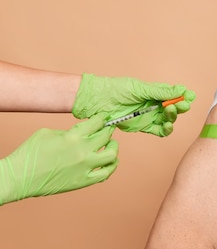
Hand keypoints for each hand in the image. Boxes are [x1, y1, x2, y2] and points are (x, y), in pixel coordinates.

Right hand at [0, 115, 117, 204]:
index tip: (103, 118)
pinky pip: (105, 174)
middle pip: (106, 136)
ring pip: (111, 155)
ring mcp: (84, 167)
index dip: (101, 119)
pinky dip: (111, 166)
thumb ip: (68, 132)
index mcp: (73, 136)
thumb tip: (80, 133)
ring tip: (111, 145)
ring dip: (113, 147)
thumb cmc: (29, 154)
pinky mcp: (83, 181)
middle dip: (108, 130)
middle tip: (108, 129)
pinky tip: (110, 161)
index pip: (96, 123)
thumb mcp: (48, 133)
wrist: (19, 177)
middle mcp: (82, 151)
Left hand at [72, 73, 195, 136]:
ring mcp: (148, 116)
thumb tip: (180, 90)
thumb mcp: (140, 88)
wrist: (97, 101)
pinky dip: (165, 130)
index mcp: (154, 92)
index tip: (190, 97)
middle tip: (182, 105)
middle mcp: (153, 104)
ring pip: (167, 119)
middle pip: (173, 108)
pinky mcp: (142, 126)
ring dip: (172, 117)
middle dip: (180, 107)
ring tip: (170, 112)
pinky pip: (158, 130)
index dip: (183, 96)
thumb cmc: (116, 90)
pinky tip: (168, 126)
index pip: (173, 94)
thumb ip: (160, 92)